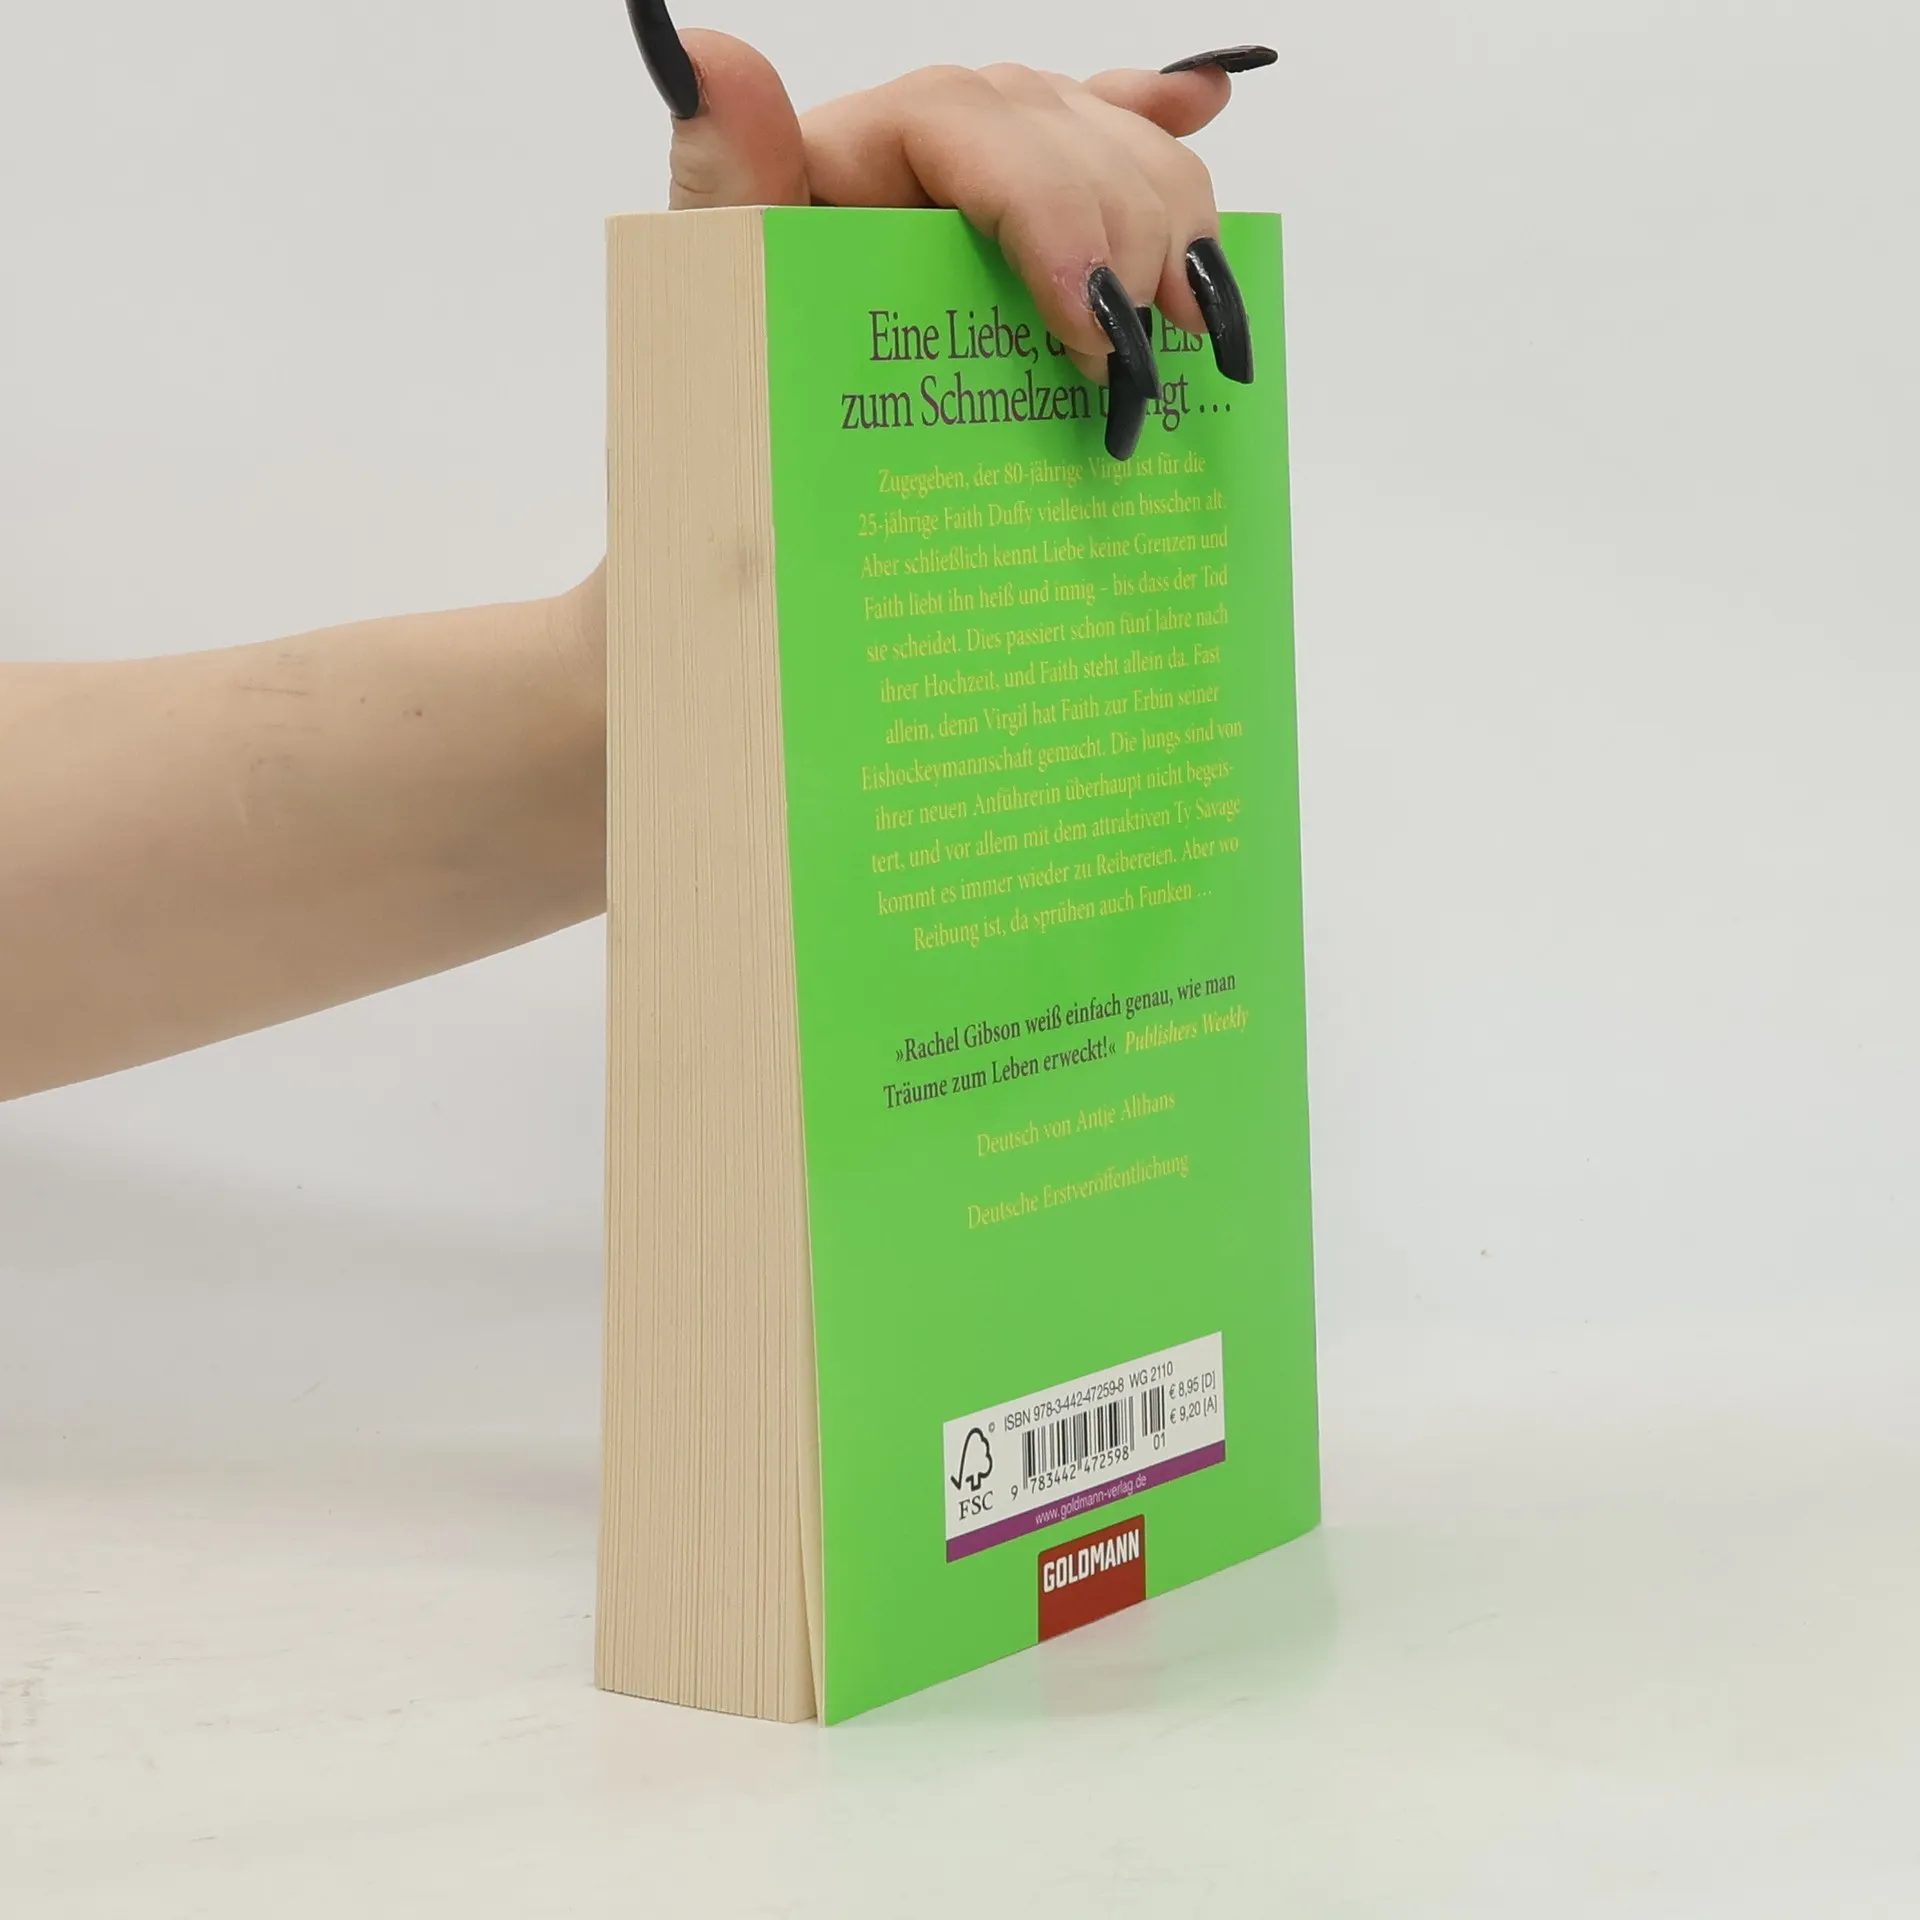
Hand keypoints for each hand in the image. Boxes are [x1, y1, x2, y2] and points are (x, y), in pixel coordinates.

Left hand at [623, 3, 1272, 456]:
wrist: (752, 481)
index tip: (1087, 324)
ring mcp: (976, 171)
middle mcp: (920, 141)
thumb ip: (722, 179)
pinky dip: (1153, 125)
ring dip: (1168, 214)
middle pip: (1057, 127)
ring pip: (1103, 136)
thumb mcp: (717, 303)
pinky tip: (1207, 104)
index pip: (971, 121)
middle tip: (1132, 371)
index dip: (1050, 208)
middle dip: (1123, 236)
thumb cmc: (734, 404)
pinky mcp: (1012, 211)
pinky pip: (1099, 134)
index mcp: (848, 153)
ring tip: (1189, 319)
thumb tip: (712, 59)